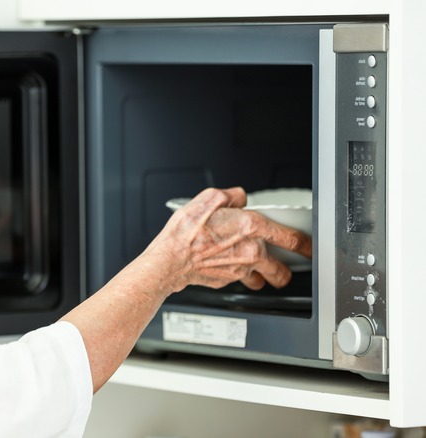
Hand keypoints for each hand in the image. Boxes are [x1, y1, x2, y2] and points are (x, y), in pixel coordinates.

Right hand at [142, 187, 311, 291]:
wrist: (169, 260)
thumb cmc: (186, 232)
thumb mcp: (208, 199)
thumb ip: (231, 196)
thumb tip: (238, 198)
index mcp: (251, 228)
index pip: (290, 238)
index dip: (305, 244)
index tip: (310, 247)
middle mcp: (250, 251)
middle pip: (282, 270)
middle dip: (286, 270)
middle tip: (285, 267)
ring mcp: (240, 270)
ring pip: (263, 279)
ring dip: (264, 277)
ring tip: (260, 272)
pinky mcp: (227, 281)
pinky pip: (241, 280)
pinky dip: (239, 276)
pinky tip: (229, 267)